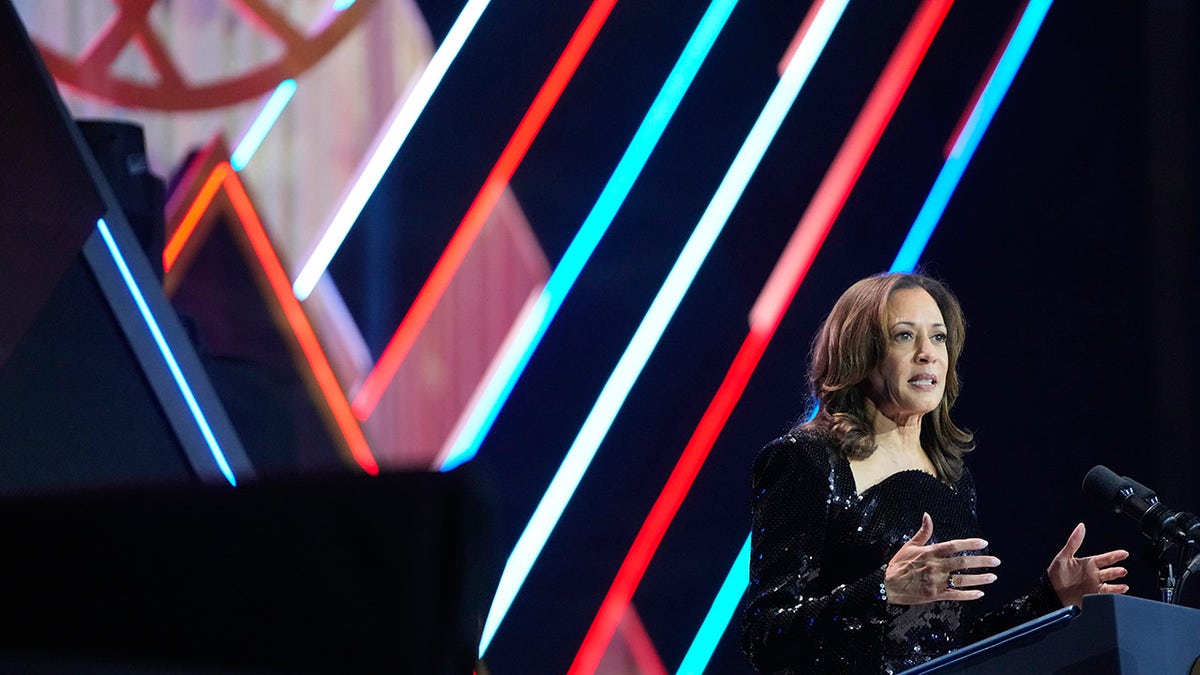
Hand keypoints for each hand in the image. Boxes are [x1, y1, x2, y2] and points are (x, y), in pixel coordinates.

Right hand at [885, 512, 1000, 604]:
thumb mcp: (910, 546)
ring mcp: (936, 582)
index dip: (970, 544)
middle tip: (996, 561)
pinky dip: (969, 595)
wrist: (888, 585)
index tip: (984, 543)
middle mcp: (935, 566)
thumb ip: (923, 532)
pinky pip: (956, 595)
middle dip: (982, 562)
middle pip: (963, 563)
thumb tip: (927, 515)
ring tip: (993, 577)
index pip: (954, 546)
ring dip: (980, 579)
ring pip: (962, 580)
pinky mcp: (936, 595)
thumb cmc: (899, 565)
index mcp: (930, 553)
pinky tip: (980, 593)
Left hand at [1047, 522, 1128, 607]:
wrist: (1050, 593)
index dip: (1115, 556)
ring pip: (1110, 584)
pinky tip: (1118, 592)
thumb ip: (1074, 542)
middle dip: (1117, 571)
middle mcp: (1093, 574)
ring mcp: (1094, 586)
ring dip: (1117, 585)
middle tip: (1123, 570)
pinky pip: (1105, 595)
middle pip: (1110, 572)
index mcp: (1088, 564)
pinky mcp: (1092, 596)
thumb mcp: (1064, 556)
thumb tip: (1081, 526)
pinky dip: (1113, 594)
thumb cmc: (1055, 574)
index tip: (1124, 553)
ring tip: (1124, 586)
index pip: (1105, 558)